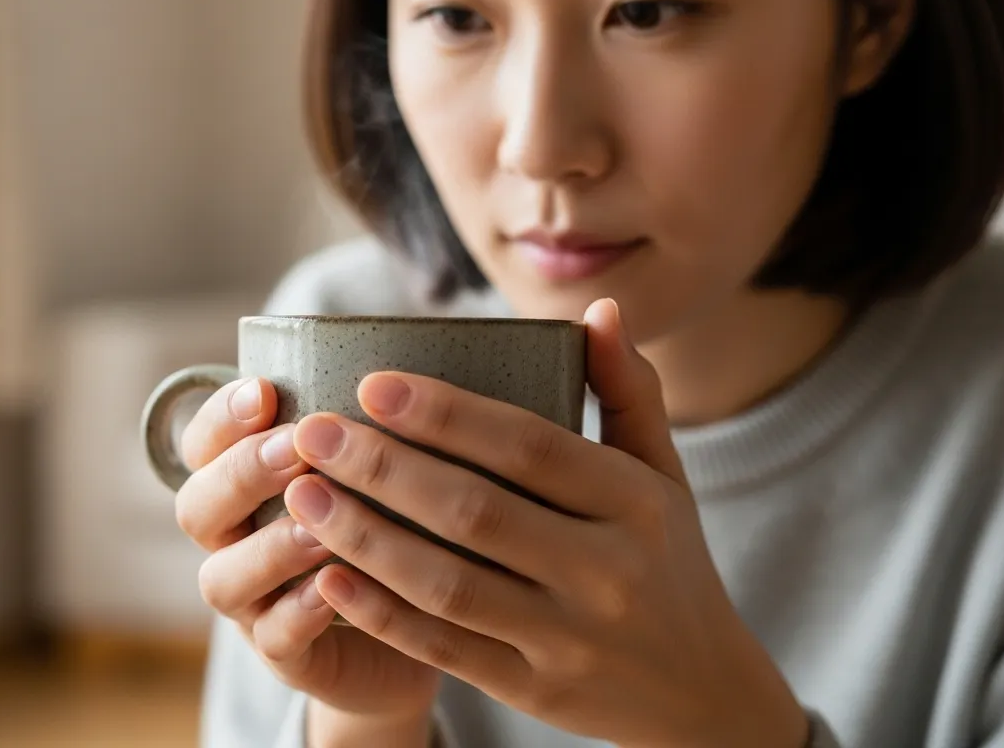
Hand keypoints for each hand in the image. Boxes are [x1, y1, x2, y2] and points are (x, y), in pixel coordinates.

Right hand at [173, 376, 440, 736]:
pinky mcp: (288, 657)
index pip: (203, 444)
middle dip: (242, 473)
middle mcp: (235, 542)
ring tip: (321, 525)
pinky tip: (336, 585)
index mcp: (246, 485)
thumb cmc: (401, 523)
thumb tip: (398, 362)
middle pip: (197, 507)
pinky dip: (300, 611)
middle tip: (297, 449)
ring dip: (269, 546)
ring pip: (223, 578)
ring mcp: (254, 603)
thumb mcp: (387, 464)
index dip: (221, 418)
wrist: (426, 626)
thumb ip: (371, 422)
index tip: (263, 389)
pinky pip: (276, 639)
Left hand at [282, 299, 809, 747]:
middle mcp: (606, 572)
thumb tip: (600, 308)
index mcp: (637, 504)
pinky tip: (327, 576)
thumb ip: (629, 391)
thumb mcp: (664, 475)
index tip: (372, 384)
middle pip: (475, 512)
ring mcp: (569, 639)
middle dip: (382, 468)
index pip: (529, 447)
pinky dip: (382, 614)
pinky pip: (444, 650)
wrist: (702, 695)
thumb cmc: (668, 561)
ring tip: (301, 494)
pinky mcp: (535, 691)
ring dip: (365, 538)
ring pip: (448, 584)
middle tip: (311, 432)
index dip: (446, 414)